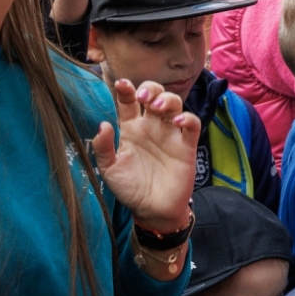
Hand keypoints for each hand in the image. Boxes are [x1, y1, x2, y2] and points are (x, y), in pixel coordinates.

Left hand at [91, 78, 198, 233]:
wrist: (152, 211)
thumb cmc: (130, 188)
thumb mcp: (109, 170)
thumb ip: (103, 147)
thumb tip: (103, 125)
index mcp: (131, 129)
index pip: (129, 102)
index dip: (126, 90)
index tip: (122, 84)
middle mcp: (151, 127)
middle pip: (154, 95)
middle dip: (150, 89)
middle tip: (142, 97)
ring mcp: (169, 134)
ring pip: (174, 104)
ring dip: (167, 99)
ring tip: (157, 107)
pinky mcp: (186, 145)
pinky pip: (191, 125)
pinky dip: (187, 118)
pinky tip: (177, 120)